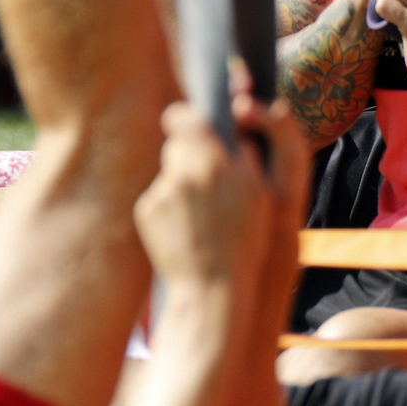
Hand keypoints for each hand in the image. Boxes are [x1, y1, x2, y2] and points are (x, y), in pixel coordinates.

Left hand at [134, 89, 304, 296]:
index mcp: (211, 161)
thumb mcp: (260, 192)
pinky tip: (187, 227)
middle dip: (190, 154)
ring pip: (169, 173)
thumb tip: (231, 131)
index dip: (187, 118)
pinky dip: (171, 206)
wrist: (211, 287)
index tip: (193, 123)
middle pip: (177, 145)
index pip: (184, 117)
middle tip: (209, 177)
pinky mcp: (146, 211)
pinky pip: (159, 196)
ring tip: (202, 213)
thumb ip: (244, 153)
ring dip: (183, 182)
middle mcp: (180, 172)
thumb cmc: (244, 240)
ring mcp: (160, 192)